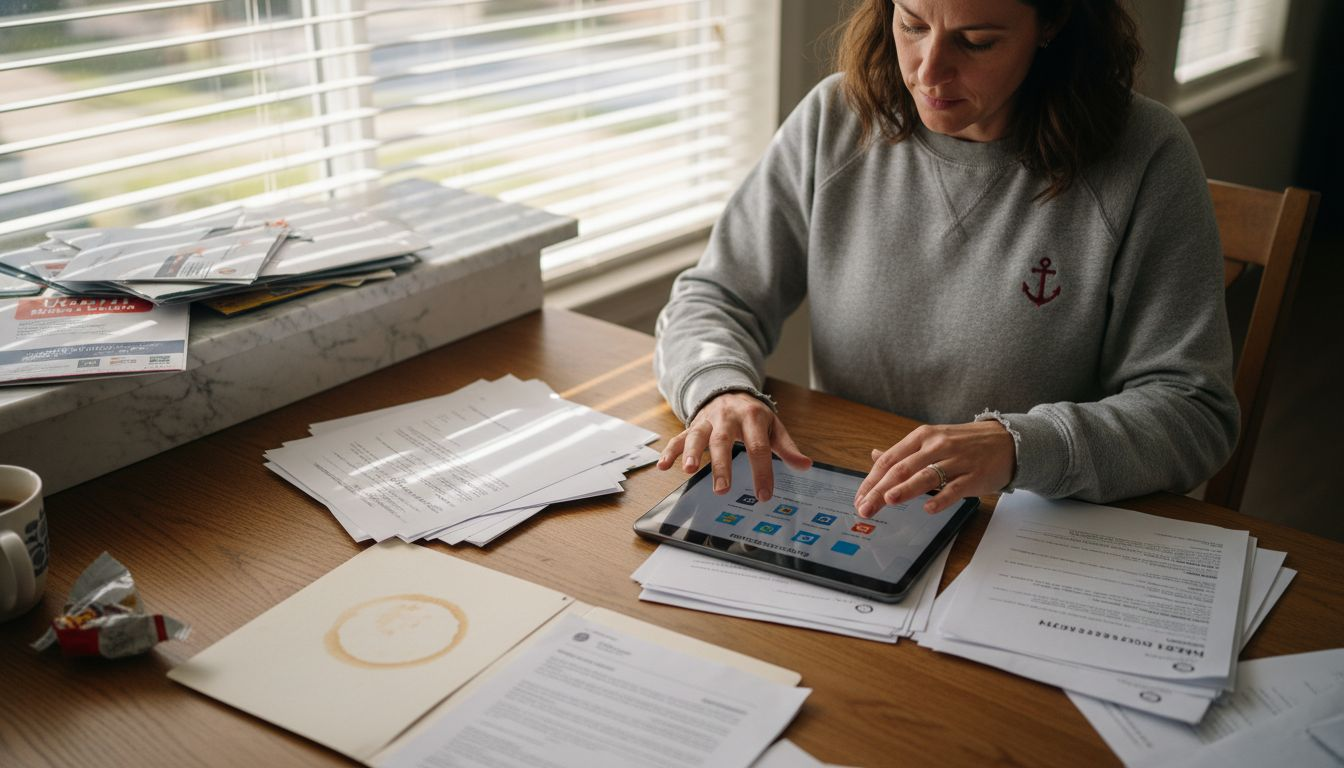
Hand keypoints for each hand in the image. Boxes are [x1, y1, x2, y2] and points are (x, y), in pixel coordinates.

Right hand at [657, 392, 811, 500]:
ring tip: (687, 470)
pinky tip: (663, 466)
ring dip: (690, 453)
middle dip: (721, 465)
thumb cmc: (753, 415)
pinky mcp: (692, 425)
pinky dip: (670, 451)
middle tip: (722, 489)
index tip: (764, 495)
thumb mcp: (773, 427)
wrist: (729, 390)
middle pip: (723, 442)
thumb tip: (805, 466)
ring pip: (696, 435)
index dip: (761, 472)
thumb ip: (787, 448)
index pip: (758, 447)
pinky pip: (678, 437)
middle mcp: (727, 417)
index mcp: (752, 417)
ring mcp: (707, 421)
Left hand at [853, 421, 1013, 516]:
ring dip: (905, 489)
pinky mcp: (974, 476)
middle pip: (902, 469)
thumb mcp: (932, 439)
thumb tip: (875, 456)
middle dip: (880, 490)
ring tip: (888, 500)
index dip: (871, 479)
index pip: (890, 459)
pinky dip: (940, 498)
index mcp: (922, 436)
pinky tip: (928, 508)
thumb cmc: (965, 443)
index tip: (859, 497)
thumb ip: (904, 451)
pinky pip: (954, 488)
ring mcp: (956, 461)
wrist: (1007, 440)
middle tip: (865, 507)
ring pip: (926, 475)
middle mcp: (937, 446)